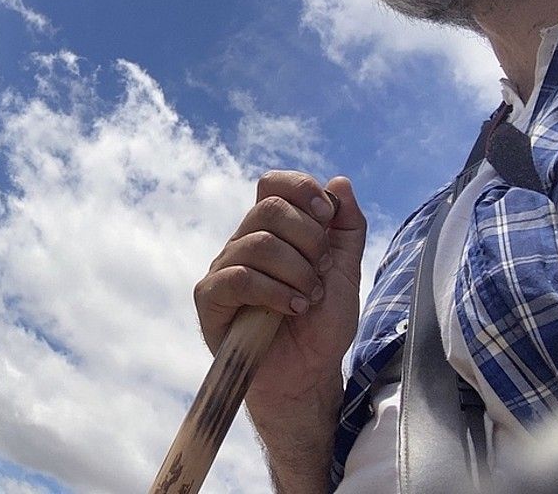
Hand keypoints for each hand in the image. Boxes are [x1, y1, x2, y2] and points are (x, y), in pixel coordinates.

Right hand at [194, 172, 366, 442]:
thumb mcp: (346, 272)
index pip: (273, 184)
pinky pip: (239, 278)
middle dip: (308, 239)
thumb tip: (339, 182)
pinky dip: (275, 292)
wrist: (308, 374)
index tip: (327, 217)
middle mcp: (244, 242)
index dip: (301, 189)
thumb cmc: (321, 324)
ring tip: (308, 300)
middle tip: (320, 273)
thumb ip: (347, 228)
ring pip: (258, 244)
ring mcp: (224, 268)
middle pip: (269, 208)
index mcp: (273, 230)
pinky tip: (292, 310)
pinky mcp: (210, 297)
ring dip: (297, 273)